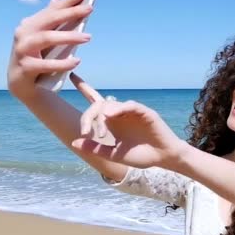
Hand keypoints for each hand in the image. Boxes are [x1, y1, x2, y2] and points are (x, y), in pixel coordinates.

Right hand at [7, 0, 92, 100]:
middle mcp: (23, 34)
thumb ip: (52, 22)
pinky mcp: (25, 68)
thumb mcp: (46, 40)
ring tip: (88, 37)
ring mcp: (22, 50)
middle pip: (49, 20)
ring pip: (46, 38)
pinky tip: (76, 61)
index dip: (67, 1)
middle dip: (70, 13)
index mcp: (30, 25)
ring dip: (68, 37)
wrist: (22, 86)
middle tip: (89, 9)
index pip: (51, 10)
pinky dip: (62, 63)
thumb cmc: (37, 59)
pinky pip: (45, 64)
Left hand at [69, 75, 185, 168]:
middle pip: (99, 105)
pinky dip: (120, 108)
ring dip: (103, 115)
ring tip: (101, 131)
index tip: (71, 76)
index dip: (84, 88)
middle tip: (87, 132)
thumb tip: (74, 142)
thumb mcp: (113, 154)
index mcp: (112, 122)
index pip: (95, 102)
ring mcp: (132, 112)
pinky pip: (131, 105)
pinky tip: (111, 114)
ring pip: (112, 104)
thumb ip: (95, 148)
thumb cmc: (140, 155)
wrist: (162, 158)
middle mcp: (120, 114)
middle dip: (89, 116)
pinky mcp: (145, 112)